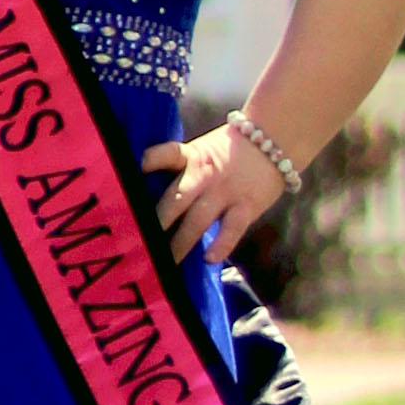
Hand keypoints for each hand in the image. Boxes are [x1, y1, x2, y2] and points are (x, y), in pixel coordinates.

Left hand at [141, 124, 289, 264]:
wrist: (274, 139)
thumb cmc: (229, 150)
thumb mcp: (201, 150)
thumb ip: (180, 169)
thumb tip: (145, 193)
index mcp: (192, 156)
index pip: (166, 154)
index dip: (149, 161)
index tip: (130, 175)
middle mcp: (205, 175)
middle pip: (176, 198)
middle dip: (156, 222)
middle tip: (137, 244)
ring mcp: (226, 191)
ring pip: (198, 220)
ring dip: (180, 243)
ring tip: (165, 264)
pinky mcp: (247, 206)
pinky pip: (232, 228)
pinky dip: (221, 244)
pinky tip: (208, 259)